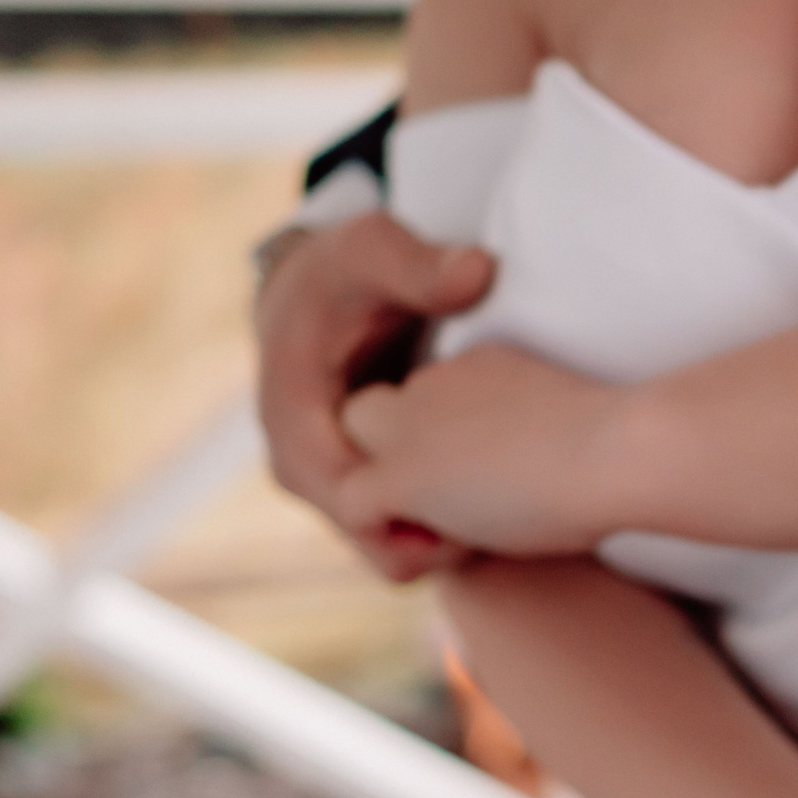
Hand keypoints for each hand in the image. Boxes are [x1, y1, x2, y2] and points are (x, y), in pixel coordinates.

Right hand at [254, 212, 495, 579]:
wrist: (312, 290)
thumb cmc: (345, 270)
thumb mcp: (374, 249)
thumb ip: (420, 264)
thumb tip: (476, 274)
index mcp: (293, 415)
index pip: (347, 498)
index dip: (413, 515)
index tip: (479, 511)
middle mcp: (295, 463)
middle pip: (366, 538)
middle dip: (433, 542)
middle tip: (504, 531)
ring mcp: (317, 483)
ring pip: (381, 548)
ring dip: (438, 545)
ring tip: (501, 525)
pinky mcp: (345, 490)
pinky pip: (390, 536)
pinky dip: (433, 534)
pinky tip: (484, 516)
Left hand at [338, 342, 634, 557]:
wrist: (622, 448)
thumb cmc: (636, 448)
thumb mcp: (590, 431)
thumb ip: (556, 442)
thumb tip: (592, 475)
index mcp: (485, 364)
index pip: (437, 400)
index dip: (449, 445)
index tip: (504, 480)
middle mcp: (438, 381)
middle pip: (379, 413)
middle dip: (401, 463)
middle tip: (465, 511)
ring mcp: (412, 425)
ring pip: (359, 457)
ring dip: (396, 501)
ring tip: (466, 534)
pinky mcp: (400, 472)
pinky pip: (356, 510)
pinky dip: (392, 538)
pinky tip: (457, 547)